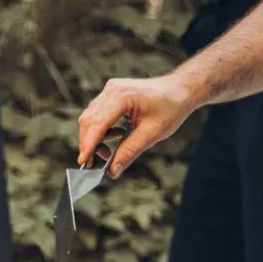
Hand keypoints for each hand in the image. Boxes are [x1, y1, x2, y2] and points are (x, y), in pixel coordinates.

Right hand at [79, 75, 194, 177]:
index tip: (83, 162)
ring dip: (94, 138)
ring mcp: (110, 90)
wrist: (180, 90)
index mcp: (122, 96)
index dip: (89, 145)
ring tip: (108, 153)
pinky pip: (97, 114)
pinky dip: (100, 130)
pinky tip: (115, 137)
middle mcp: (112, 90)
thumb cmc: (171, 107)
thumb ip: (129, 152)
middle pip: (89, 120)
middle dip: (89, 144)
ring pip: (90, 118)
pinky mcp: (111, 95)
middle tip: (97, 163)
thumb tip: (112, 171)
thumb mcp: (151, 134)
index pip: (98, 123)